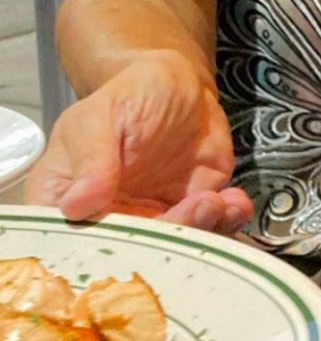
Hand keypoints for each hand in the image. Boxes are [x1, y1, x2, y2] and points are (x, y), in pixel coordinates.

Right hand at [24, 51, 253, 234]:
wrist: (178, 87)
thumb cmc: (129, 95)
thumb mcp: (99, 116)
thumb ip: (91, 158)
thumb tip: (77, 204)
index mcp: (65, 200)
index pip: (70, 243)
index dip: (99, 251)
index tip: (132, 236)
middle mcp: (106, 219)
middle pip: (129, 253)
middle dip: (165, 239)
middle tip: (192, 209)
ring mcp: (150, 220)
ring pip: (172, 249)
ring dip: (200, 231)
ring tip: (215, 200)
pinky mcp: (189, 214)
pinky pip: (208, 232)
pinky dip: (226, 223)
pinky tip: (234, 201)